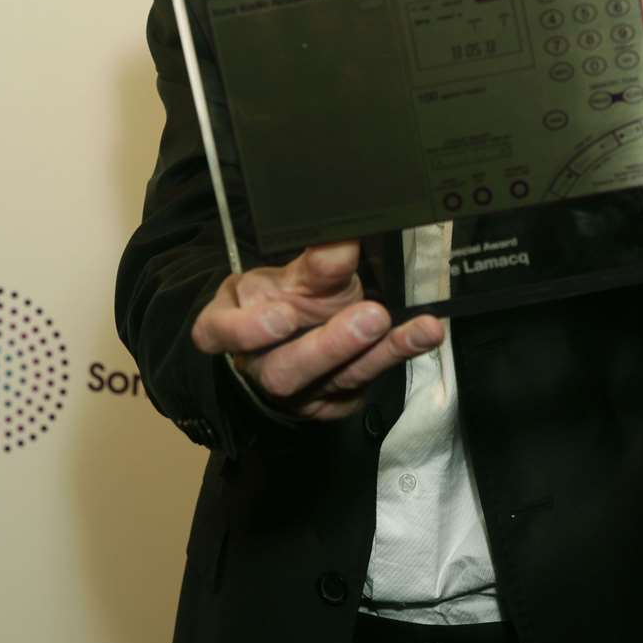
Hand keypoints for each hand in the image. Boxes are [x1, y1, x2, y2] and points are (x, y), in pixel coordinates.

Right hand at [191, 241, 443, 420]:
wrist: (296, 337)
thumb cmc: (284, 299)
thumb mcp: (293, 276)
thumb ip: (315, 264)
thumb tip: (341, 241)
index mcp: (230, 328)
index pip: (218, 334)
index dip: (246, 330)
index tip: (284, 314)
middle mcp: (261, 368)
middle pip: (285, 370)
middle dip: (330, 346)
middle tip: (371, 316)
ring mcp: (301, 392)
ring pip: (337, 379)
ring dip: (380, 351)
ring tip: (419, 327)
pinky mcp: (336, 402)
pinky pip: (369, 381)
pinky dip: (400, 353)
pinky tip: (424, 334)